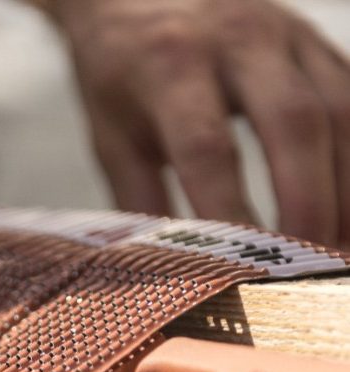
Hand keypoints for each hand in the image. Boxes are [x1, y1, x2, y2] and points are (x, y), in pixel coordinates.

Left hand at [51, 0, 349, 245]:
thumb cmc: (120, 77)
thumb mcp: (113, 139)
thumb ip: (139, 204)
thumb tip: (166, 272)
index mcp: (170, 67)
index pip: (208, 148)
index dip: (230, 211)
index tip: (243, 268)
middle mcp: (238, 39)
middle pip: (295, 122)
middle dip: (310, 203)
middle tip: (313, 266)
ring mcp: (287, 34)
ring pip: (341, 110)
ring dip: (348, 188)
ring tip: (342, 250)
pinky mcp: (316, 42)